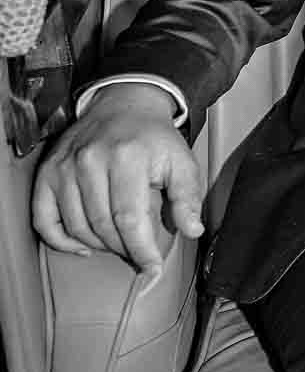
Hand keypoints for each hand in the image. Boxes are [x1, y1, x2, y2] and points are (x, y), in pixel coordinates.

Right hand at [32, 84, 205, 281]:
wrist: (124, 105)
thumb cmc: (153, 138)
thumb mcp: (181, 160)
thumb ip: (188, 196)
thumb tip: (193, 230)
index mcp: (127, 157)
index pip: (130, 219)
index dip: (141, 250)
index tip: (151, 266)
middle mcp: (90, 160)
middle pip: (102, 227)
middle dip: (123, 248)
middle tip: (137, 252)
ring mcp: (64, 167)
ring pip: (76, 227)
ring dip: (98, 245)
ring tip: (117, 243)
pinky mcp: (47, 172)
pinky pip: (44, 219)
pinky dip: (61, 240)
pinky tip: (82, 244)